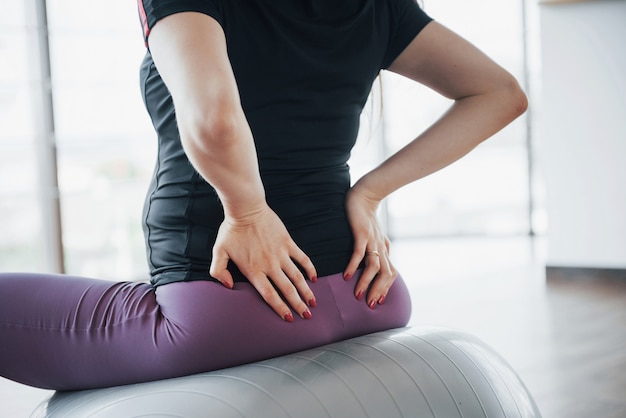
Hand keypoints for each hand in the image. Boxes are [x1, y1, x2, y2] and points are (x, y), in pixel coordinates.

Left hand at [209, 204, 316, 320]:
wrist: (246, 208)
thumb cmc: (231, 230)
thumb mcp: (219, 252)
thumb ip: (219, 271)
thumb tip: (228, 286)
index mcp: (254, 270)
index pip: (270, 295)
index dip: (280, 308)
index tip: (290, 318)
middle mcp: (270, 265)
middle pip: (287, 290)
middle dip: (298, 305)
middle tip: (307, 315)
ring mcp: (281, 254)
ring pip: (297, 277)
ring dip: (306, 291)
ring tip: (313, 302)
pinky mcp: (288, 242)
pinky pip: (302, 258)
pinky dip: (309, 268)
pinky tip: (314, 278)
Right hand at [344, 186, 396, 308]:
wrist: (364, 196)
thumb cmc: (366, 217)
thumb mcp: (374, 237)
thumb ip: (375, 250)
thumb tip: (371, 266)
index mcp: (385, 250)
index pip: (391, 274)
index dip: (385, 289)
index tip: (377, 302)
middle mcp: (381, 248)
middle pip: (386, 275)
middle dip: (378, 291)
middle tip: (369, 305)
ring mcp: (372, 241)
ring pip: (374, 267)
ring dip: (366, 283)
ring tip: (358, 295)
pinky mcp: (362, 233)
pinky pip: (359, 253)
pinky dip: (354, 266)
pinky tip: (347, 276)